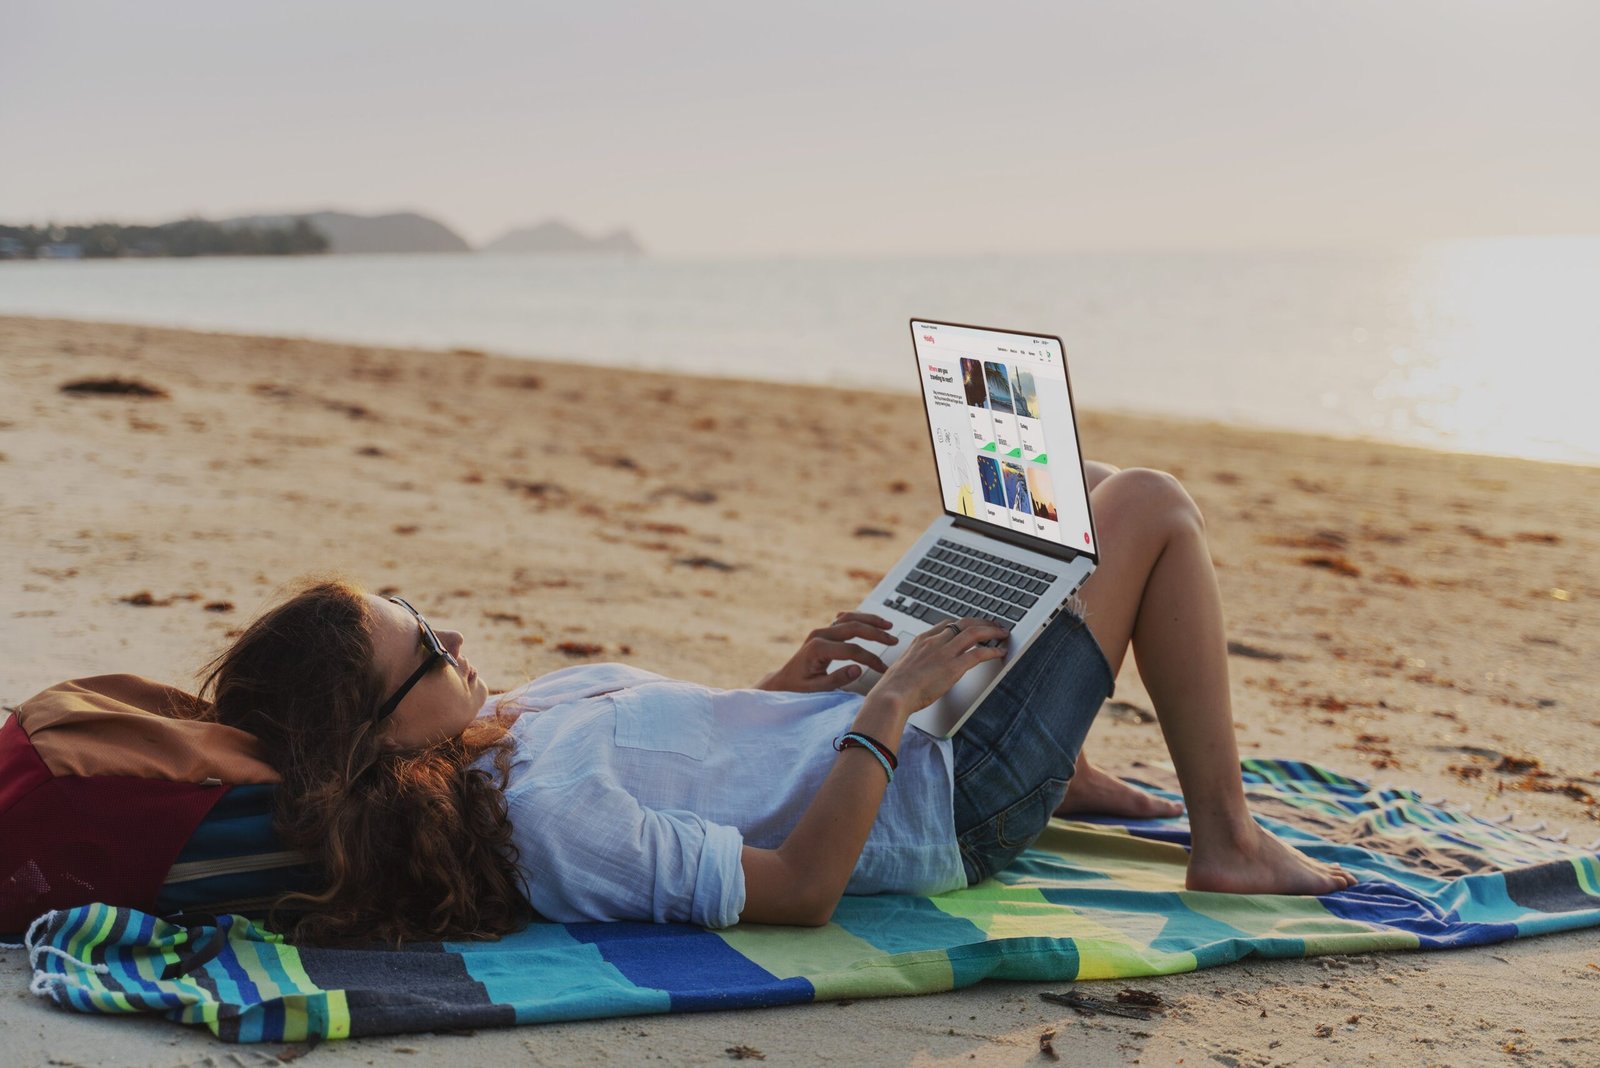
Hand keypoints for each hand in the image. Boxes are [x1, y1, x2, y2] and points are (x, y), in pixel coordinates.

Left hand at [755, 612, 897, 691]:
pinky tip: (871, 621)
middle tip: (893, 640)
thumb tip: (858, 668)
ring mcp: (821, 631)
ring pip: (849, 618)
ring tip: (888, 625)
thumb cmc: (798, 688)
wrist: (783, 681)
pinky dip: (859, 617)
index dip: (870, 658)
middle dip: (876, 633)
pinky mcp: (823, 632)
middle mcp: (819, 635)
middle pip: (853, 628)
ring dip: (870, 620)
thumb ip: (837, 679)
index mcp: (818, 649)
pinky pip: (843, 619)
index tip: (884, 669)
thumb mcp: (817, 689)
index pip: (852, 650)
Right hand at [870, 618, 1008, 716]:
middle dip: (982, 622)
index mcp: (921, 640)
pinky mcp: (954, 667)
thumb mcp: (903, 667)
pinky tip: (1000, 652)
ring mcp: (945, 653)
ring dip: (992, 631)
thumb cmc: (894, 688)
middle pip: (964, 623)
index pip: (946, 623)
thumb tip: (919, 672)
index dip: (963, 623)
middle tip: (994, 624)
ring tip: (1003, 633)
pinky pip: (979, 653)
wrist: (892, 695)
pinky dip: (993, 651)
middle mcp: (934, 641)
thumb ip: (915, 664)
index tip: (972, 625)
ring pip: (975, 632)